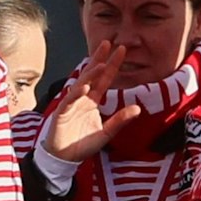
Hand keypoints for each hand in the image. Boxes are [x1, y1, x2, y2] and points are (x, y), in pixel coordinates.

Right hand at [42, 42, 143, 163]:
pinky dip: (76, 93)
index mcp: (93, 100)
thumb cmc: (82, 145)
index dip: (113, 65)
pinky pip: (69, 100)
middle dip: (99, 58)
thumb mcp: (106, 133)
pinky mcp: (62, 112)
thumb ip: (120, 120)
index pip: (104, 79)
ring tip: (101, 64)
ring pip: (81, 84)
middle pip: (91, 74)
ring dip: (90, 74)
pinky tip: (85, 87)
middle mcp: (82, 98)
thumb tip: (138, 109)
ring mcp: (71, 103)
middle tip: (108, 43)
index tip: (121, 50)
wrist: (64, 158)